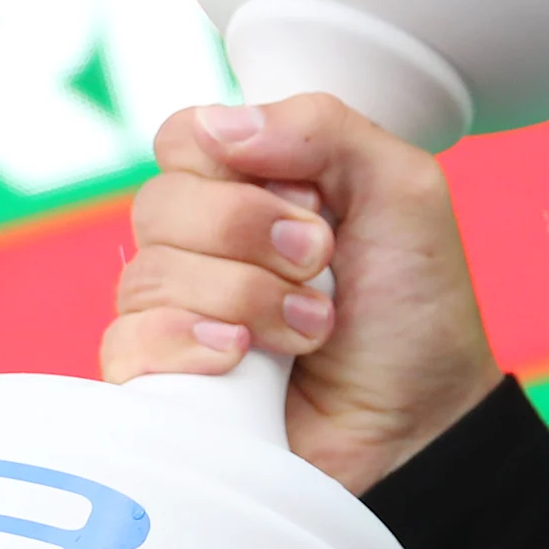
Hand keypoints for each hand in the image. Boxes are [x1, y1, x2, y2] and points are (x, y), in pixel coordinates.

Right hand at [103, 98, 504, 495]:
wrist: (422, 425)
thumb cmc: (415, 311)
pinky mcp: (160, 379)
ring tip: (311, 332)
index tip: (314, 204)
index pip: (185, 137)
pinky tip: (242, 361)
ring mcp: (176, 312)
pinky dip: (190, 346)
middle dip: (251, 235)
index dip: (240, 166)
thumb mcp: (403, 191)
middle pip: (160, 202)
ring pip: (149, 273)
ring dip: (248, 300)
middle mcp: (203, 244)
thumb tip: (220, 124)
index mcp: (252, 188)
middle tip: (320, 269)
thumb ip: (323, 127)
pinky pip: (126, 342)